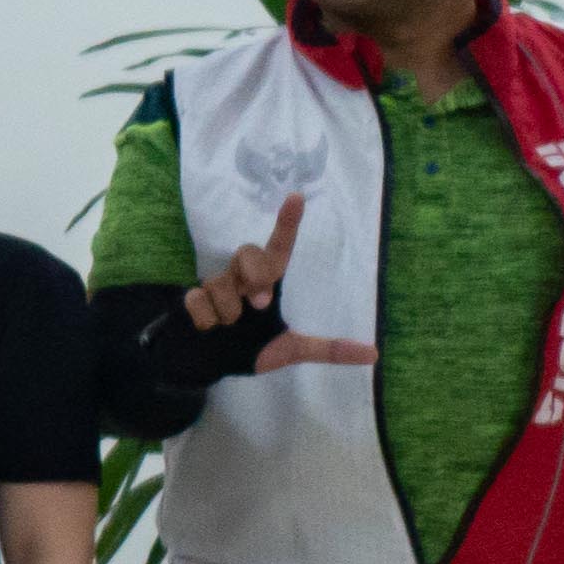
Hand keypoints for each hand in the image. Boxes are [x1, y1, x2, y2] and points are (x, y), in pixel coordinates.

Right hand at [180, 188, 376, 372]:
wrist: (205, 365)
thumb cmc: (248, 350)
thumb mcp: (291, 352)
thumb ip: (326, 349)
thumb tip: (373, 354)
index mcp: (266, 284)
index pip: (279, 247)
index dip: (287, 222)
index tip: (297, 198)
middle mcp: (241, 279)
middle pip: (247, 254)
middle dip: (253, 277)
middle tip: (257, 305)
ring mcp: (214, 288)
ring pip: (220, 283)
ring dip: (228, 312)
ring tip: (227, 327)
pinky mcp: (190, 300)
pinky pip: (198, 300)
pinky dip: (206, 319)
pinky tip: (207, 328)